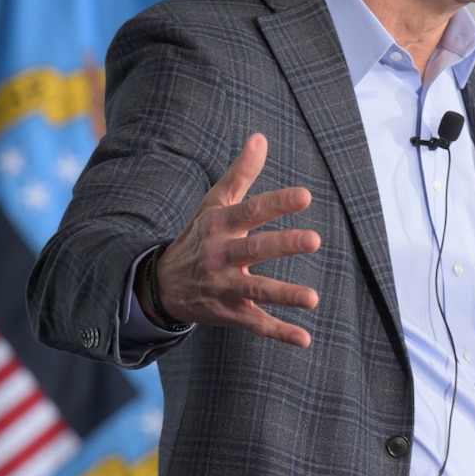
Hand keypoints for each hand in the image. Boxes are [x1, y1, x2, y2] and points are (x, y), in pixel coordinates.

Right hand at [146, 133, 322, 346]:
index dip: (277, 203)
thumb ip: (241, 173)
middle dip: (284, 244)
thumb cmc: (199, 236)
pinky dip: (279, 333)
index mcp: (221, 225)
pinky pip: (256, 324)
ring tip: (312, 298)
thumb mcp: (215, 203)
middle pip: (255, 248)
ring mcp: (225, 286)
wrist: (160, 284)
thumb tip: (260, 137)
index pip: (251, 211)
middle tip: (314, 239)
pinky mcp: (230, 313)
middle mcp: (222, 255)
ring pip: (257, 291)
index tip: (305, 196)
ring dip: (284, 295)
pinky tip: (305, 338)